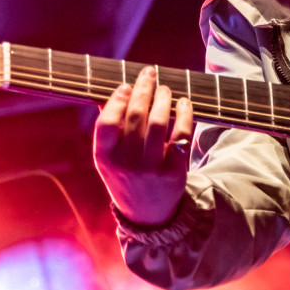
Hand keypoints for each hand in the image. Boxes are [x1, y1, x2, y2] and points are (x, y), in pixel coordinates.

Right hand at [93, 65, 194, 225]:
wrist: (148, 215)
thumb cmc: (125, 176)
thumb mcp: (108, 158)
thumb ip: (109, 129)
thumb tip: (112, 92)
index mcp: (104, 158)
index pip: (107, 122)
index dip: (117, 100)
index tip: (126, 86)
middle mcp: (125, 163)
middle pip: (135, 116)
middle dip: (144, 89)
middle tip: (150, 73)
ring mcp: (150, 168)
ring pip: (158, 122)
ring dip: (163, 98)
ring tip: (165, 88)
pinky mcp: (173, 171)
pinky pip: (181, 135)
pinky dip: (184, 114)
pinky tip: (184, 102)